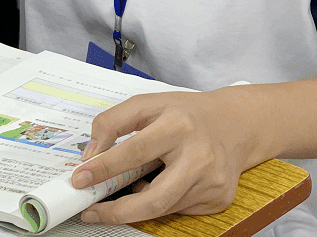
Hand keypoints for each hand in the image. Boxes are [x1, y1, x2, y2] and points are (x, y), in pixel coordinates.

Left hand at [71, 89, 252, 223]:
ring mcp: (212, 182)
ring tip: (133, 186)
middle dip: (118, 212)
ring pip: (164, 207)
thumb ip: (114, 122)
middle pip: (154, 199)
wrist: (235, 124)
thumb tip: (91, 155)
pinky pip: (179, 209)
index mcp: (179, 125)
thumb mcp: (149, 104)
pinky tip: (164, 184)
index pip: (135, 151)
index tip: (80, 179)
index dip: (103, 168)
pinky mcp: (219, 199)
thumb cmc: (187, 113)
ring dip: (139, 204)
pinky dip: (162, 202)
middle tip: (93, 211)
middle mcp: (200, 156)